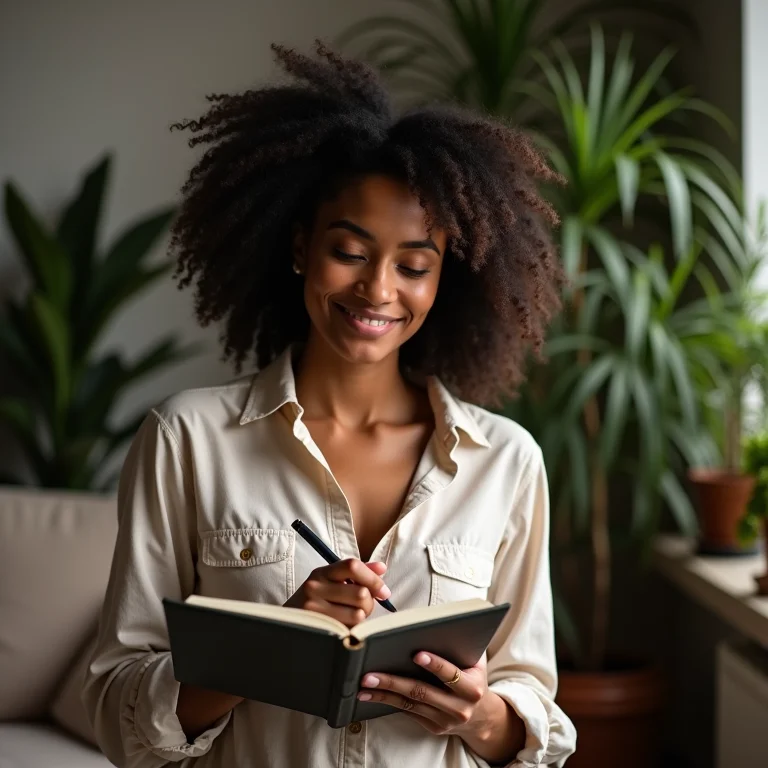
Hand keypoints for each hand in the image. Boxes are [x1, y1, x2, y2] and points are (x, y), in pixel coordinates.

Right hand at [285, 558, 390, 627]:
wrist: (286, 624)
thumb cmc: (316, 601)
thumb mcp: (332, 582)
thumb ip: (358, 573)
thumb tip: (382, 567)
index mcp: (322, 572)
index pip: (352, 566)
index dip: (373, 578)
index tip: (383, 591)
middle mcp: (315, 587)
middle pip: (360, 593)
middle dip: (369, 603)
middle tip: (364, 609)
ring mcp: (313, 608)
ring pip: (358, 614)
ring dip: (361, 619)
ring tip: (351, 618)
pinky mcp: (316, 628)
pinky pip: (349, 630)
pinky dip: (352, 631)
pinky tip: (344, 628)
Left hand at [356, 652, 489, 736]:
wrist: (480, 715)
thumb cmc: (472, 675)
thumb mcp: (474, 661)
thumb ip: (458, 647)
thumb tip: (428, 625)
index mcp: (473, 687)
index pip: (451, 674)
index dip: (435, 664)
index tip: (415, 654)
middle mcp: (460, 708)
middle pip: (422, 692)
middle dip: (394, 682)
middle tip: (370, 674)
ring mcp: (445, 721)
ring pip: (410, 704)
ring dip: (384, 694)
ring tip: (364, 685)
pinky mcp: (433, 727)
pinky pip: (408, 712)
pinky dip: (388, 702)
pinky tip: (371, 695)